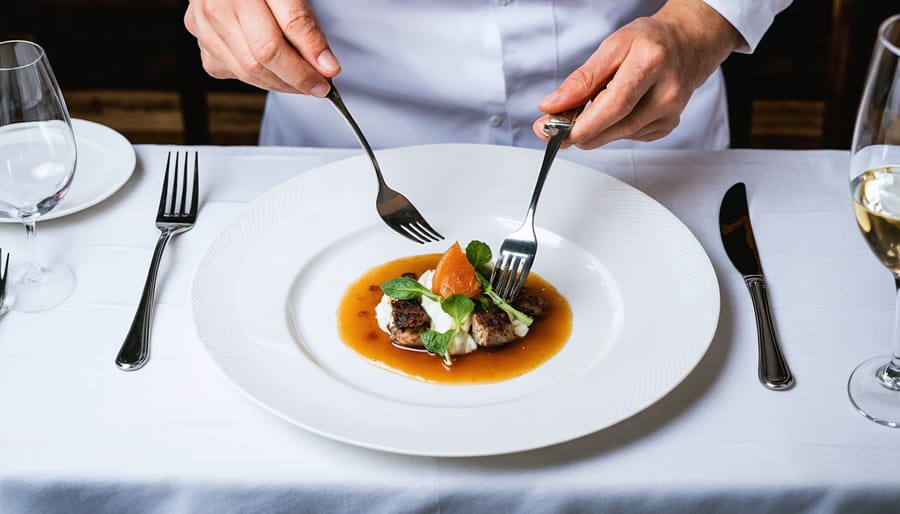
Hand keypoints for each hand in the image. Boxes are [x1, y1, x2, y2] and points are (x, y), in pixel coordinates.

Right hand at [184, 0, 339, 95]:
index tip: (327, 75)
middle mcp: (217, 8)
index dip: (303, 67)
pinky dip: (259, 77)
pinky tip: (275, 70)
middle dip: (295, 79)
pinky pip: (233, 72)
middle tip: (318, 84)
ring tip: (301, 78)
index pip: (273, 44)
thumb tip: (325, 65)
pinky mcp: (202, 41)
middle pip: (259, 61)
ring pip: (246, 72)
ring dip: (280, 83)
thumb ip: (304, 25)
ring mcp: (205, 26)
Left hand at [534, 0, 742, 148]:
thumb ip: (582, 79)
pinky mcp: (668, 126)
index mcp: (651, 63)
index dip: (585, 124)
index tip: (556, 131)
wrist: (687, 44)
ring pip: (621, 135)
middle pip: (618, 126)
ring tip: (581, 116)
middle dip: (581, 132)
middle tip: (554, 129)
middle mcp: (668, 91)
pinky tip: (613, 113)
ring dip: (595, 131)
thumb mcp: (612, 47)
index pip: (616, 104)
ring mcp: (671, 112)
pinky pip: (630, 136)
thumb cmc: (649, 42)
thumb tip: (553, 105)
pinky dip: (613, 129)